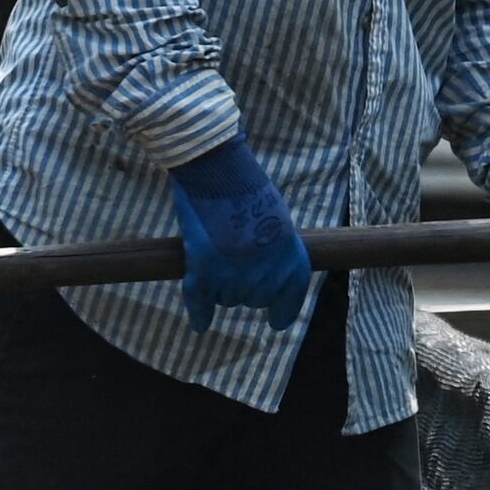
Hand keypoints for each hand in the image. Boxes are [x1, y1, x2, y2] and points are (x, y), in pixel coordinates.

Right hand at [171, 134, 313, 325]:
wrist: (218, 166)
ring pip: (226, 299)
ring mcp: (236, 274)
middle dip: (243, 286)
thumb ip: (274, 253)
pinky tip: (200, 322)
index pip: (288, 299)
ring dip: (219, 286)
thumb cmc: (246, 187)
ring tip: (214, 255)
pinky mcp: (205, 269)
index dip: (280, 310)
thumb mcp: (276, 221)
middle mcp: (267, 273)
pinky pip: (200, 302)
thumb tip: (268, 277)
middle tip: (232, 259)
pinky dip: (199, 313)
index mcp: (291, 259)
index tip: (275, 320)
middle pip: (253, 300)